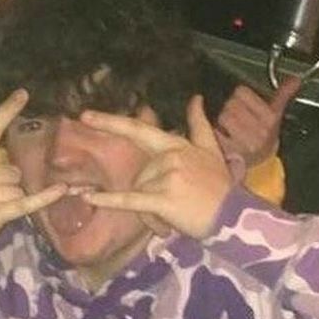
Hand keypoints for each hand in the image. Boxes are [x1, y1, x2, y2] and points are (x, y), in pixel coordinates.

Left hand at [79, 95, 232, 239]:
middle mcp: (169, 157)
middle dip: (149, 197)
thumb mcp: (211, 151)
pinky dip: (109, 200)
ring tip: (173, 220)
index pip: (138, 130)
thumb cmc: (220, 187)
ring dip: (151, 214)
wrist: (233, 216)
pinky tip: (90, 198)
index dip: (111, 122)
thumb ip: (199, 125)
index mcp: (175, 145)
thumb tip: (195, 98)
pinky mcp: (163, 199)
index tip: (85, 115)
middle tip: (173, 209)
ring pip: (139, 194)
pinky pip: (130, 200)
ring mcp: (166, 176)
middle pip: (139, 176)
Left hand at [215, 77, 300, 166]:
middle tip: (236, 119)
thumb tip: (295, 80)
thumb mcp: (275, 114)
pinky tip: (225, 138)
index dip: (240, 97)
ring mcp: (245, 143)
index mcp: (270, 118)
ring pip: (223, 116)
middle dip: (230, 109)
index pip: (242, 92)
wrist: (261, 161)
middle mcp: (259, 131)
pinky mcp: (231, 152)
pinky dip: (217, 133)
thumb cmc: (265, 136)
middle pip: (231, 104)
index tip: (244, 105)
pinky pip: (216, 132)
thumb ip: (283, 95)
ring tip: (231, 129)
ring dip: (222, 122)